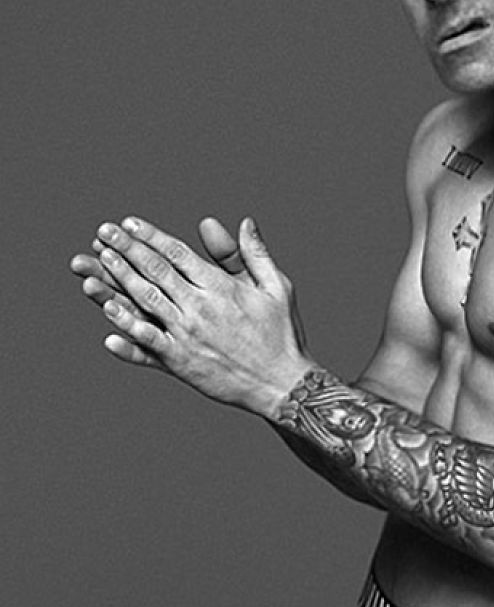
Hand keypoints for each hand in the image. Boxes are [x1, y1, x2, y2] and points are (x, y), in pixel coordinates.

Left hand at [79, 215, 310, 414]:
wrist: (282, 384)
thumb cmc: (282, 334)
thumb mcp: (277, 287)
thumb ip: (254, 254)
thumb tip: (245, 221)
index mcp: (222, 288)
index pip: (178, 254)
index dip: (151, 236)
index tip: (129, 223)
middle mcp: (200, 309)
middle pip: (156, 272)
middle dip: (126, 249)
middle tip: (104, 232)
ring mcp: (187, 336)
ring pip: (145, 301)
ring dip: (118, 279)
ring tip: (97, 260)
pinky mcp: (180, 363)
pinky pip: (146, 343)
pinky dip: (126, 328)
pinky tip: (107, 312)